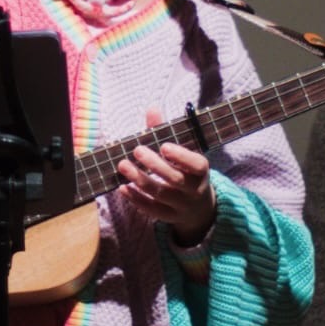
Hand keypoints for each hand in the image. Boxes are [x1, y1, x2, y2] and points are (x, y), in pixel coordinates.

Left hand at [116, 108, 215, 241]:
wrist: (199, 207)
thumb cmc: (186, 171)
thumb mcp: (182, 152)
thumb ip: (165, 131)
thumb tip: (152, 108)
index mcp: (201, 171)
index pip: (197, 165)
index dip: (181, 156)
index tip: (163, 146)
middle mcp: (194, 190)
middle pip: (175, 180)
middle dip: (155, 165)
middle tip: (137, 150)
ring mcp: (182, 206)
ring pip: (161, 195)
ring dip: (140, 180)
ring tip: (123, 165)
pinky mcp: (169, 217)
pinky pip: (152, 210)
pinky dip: (136, 199)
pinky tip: (123, 187)